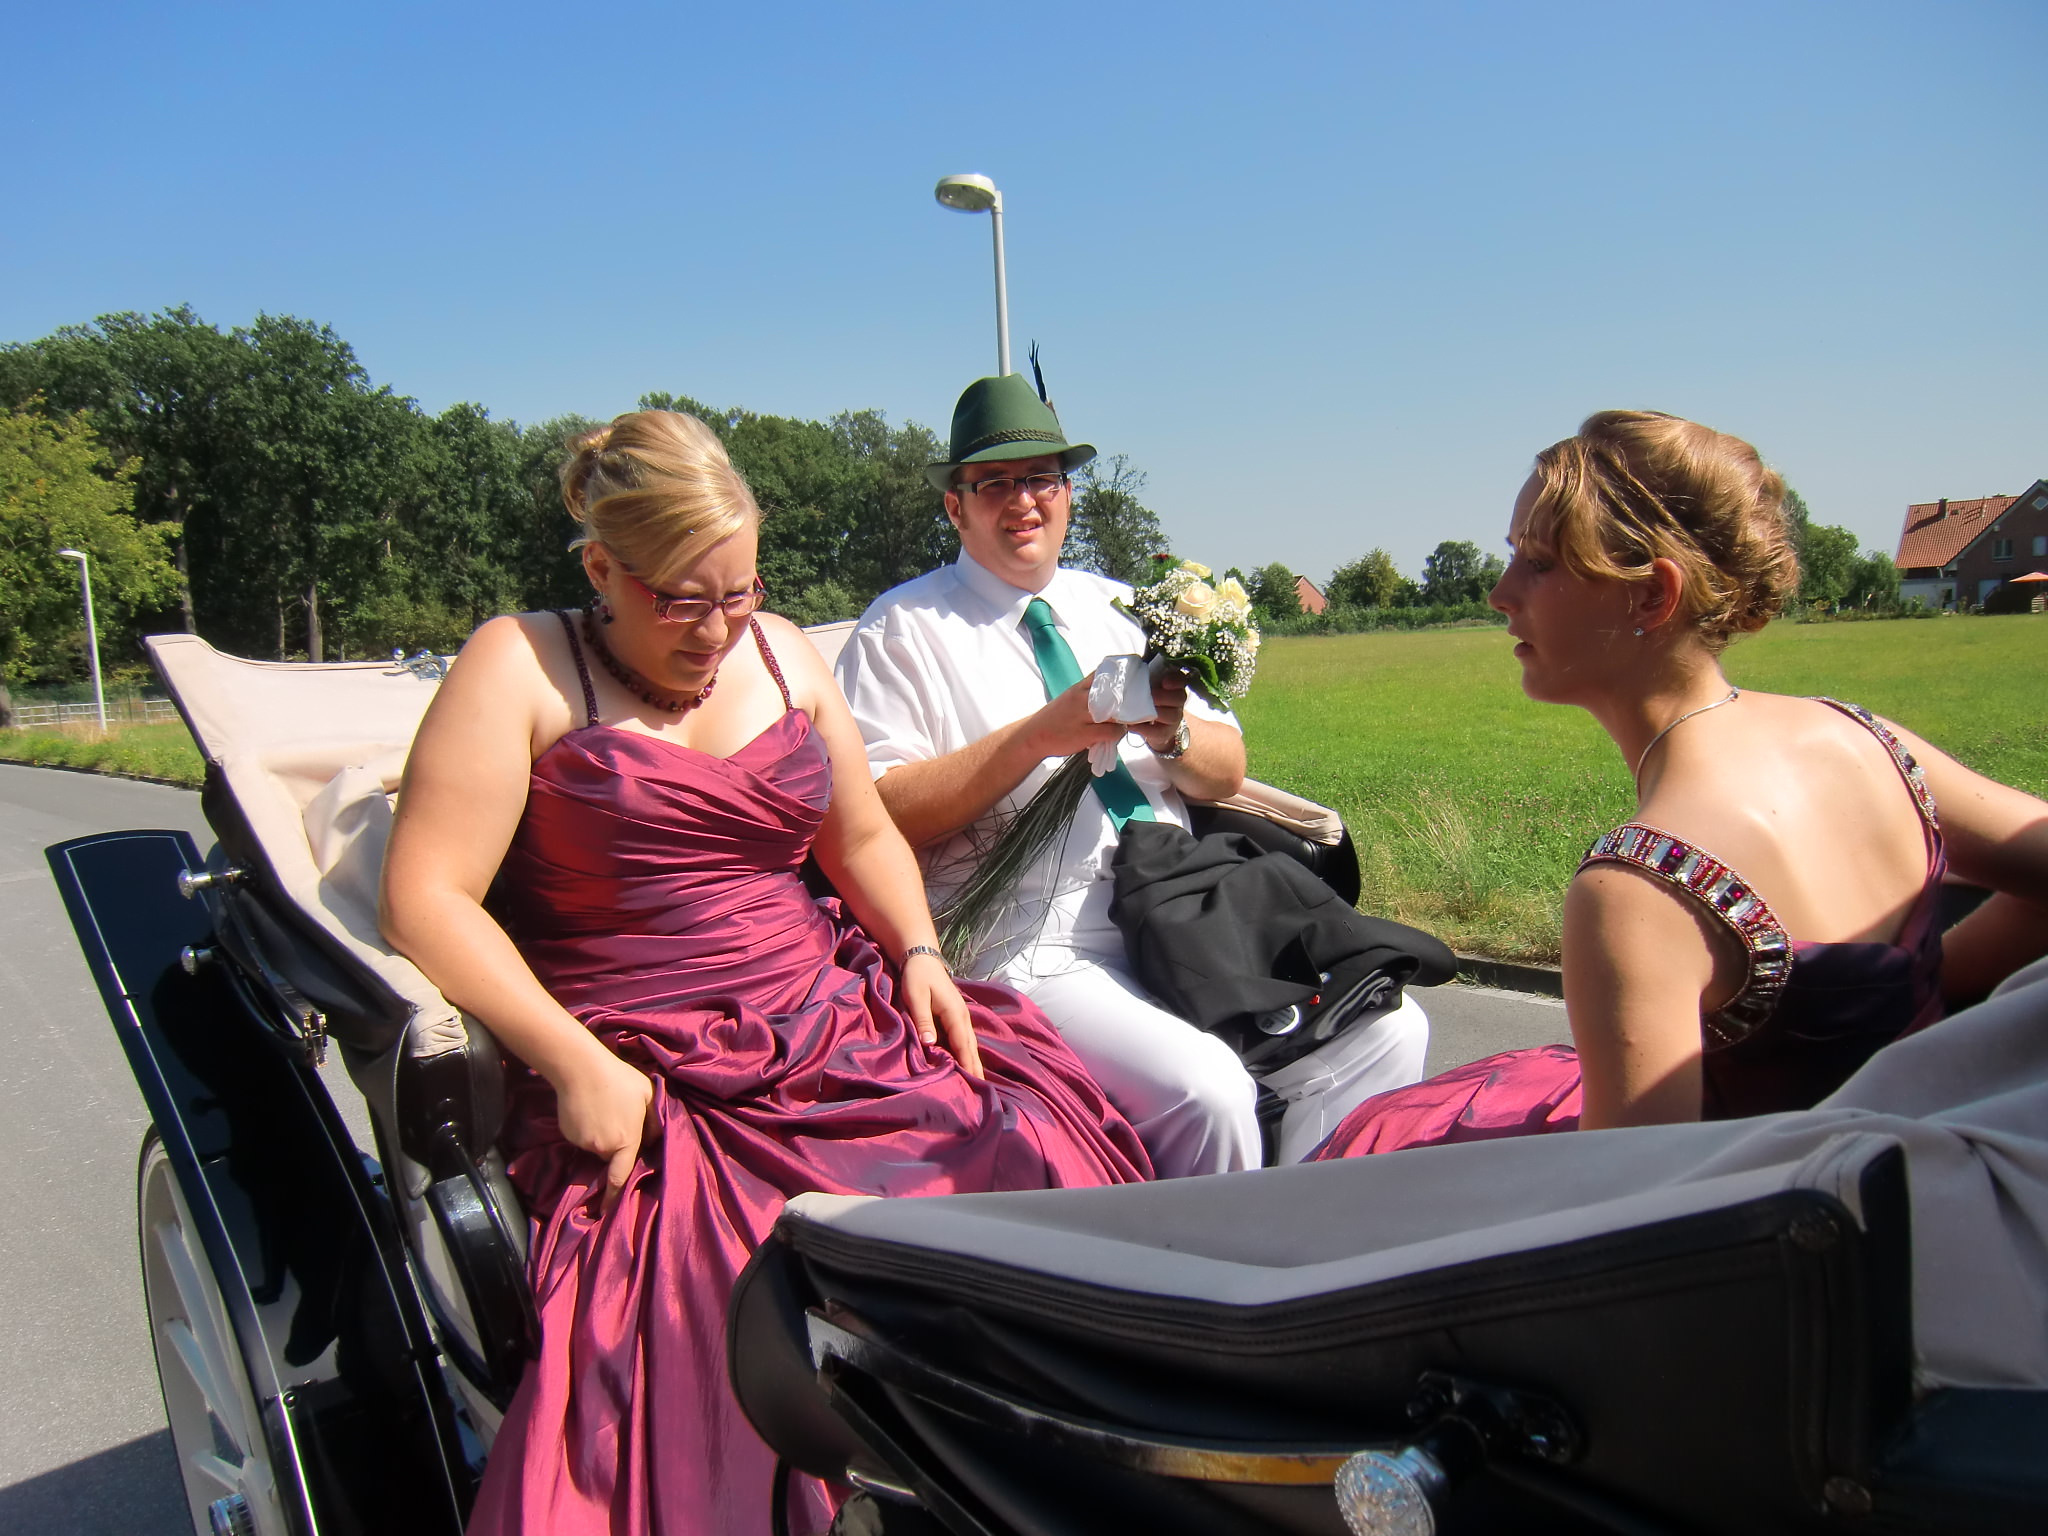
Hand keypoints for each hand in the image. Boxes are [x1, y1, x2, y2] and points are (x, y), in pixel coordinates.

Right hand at [551, 1042, 654, 1210]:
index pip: (621, 1176)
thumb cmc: (620, 1079)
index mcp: (625, 1141)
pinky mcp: (568, 1133)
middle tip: (618, 1119)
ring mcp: (583, 1141)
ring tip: (604, 1108)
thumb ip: (654, 1120)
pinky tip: (588, 1108)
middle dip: (616, 1145)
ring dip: (601, 1134)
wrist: (580, 1068)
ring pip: (596, 1145)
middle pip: (611, 1155)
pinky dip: (586, 1128)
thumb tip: (654, 1139)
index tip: (609, 1210)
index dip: (615, 1196)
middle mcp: (602, 1147)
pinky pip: (581, 1136)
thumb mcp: (648, 1095)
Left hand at [902, 952, 983, 1079]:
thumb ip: (923, 1019)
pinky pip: (964, 1039)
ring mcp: (962, 1017)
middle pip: (971, 1048)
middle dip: (976, 1069)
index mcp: (954, 1013)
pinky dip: (968, 1053)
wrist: (923, 959)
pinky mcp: (957, 1017)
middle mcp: (963, 1017)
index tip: (974, 1083)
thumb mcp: (916, 997)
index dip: (968, 1064)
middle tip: (981, 1092)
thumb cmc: (917, 977)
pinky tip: (967, 1064)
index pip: (963, 1045)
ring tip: (977, 1083)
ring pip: (970, 1044)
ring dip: (974, 1062)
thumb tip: (930, 1043)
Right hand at [1026, 676, 1128, 759]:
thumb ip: (1087, 694)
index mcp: (1078, 688)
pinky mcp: (1085, 734)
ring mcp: (1083, 716)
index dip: (1120, 676)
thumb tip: (1109, 695)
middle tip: (1137, 703)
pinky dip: (1118, 733)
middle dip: (1128, 697)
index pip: (1103, 674)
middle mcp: (1082, 699)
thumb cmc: (1054, 718)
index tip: (1131, 679)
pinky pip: (1110, 732)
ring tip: (1128, 721)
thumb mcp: (1069, 698)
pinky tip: (1117, 734)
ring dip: (1126, 718)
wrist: (1034, 735)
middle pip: (1113, 692)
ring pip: (1115, 713)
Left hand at [1134, 669, 1188, 753]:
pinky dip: (1145, 729)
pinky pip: (1160, 732)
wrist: (1152, 724)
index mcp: (1173, 686)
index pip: (1181, 680)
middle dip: (1164, 697)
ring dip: (1157, 713)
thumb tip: (1127, 673)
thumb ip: (1144, 679)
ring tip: (1140, 712)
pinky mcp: (1166, 732)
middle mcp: (1177, 701)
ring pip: (1173, 715)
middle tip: (1151, 696)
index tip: (1164, 682)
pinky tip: (1133, 726)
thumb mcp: (1148, 686)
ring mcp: (1174, 717)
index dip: (1175, 680)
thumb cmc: (1147, 699)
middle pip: (1179, 697)